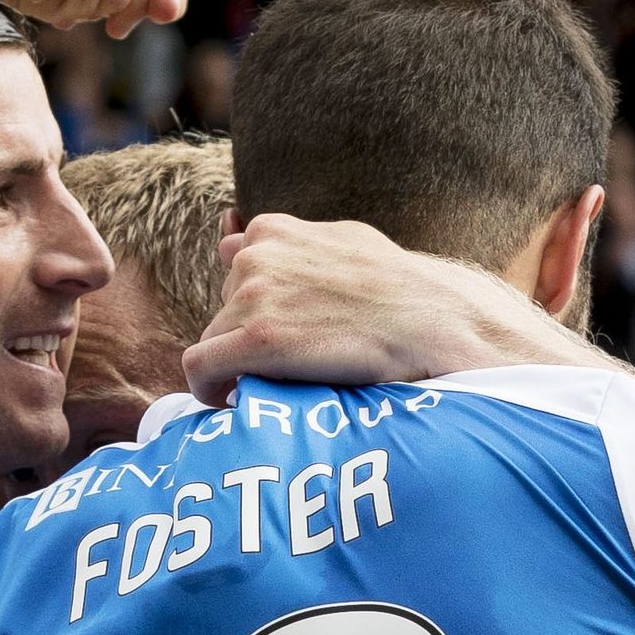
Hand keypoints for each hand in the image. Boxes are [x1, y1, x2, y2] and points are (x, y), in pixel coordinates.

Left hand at [183, 215, 585, 403]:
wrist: (434, 322)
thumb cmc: (401, 289)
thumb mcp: (346, 242)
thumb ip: (292, 242)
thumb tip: (233, 238)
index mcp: (273, 230)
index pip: (233, 271)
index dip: (254, 308)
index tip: (276, 336)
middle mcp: (256, 256)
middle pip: (222, 310)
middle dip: (246, 339)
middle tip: (289, 368)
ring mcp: (253, 296)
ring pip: (214, 341)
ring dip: (236, 368)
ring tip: (273, 389)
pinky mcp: (256, 338)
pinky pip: (201, 368)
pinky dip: (210, 390)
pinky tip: (234, 404)